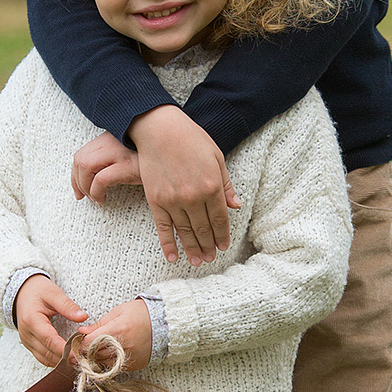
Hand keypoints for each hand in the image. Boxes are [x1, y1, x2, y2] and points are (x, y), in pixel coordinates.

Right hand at [14, 274, 87, 366]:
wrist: (22, 293)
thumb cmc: (38, 291)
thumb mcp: (54, 293)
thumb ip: (68, 306)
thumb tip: (83, 317)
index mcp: (31, 320)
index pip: (49, 339)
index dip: (64, 349)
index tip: (79, 354)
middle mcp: (26, 334)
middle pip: (47, 353)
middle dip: (65, 358)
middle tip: (84, 359)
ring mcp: (26, 342)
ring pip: (45, 359)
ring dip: (61, 362)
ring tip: (79, 360)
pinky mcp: (30, 346)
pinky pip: (43, 358)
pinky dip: (56, 360)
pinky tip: (69, 359)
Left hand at [71, 132, 141, 200]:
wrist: (174, 162)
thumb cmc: (148, 163)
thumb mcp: (126, 155)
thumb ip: (108, 159)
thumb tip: (88, 179)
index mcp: (109, 137)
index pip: (82, 154)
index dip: (75, 174)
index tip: (78, 190)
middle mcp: (111, 140)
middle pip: (80, 159)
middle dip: (77, 182)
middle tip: (84, 196)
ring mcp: (118, 150)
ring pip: (85, 166)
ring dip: (85, 187)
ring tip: (95, 198)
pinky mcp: (127, 164)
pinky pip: (100, 179)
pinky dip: (96, 192)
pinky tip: (103, 199)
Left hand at [81, 299, 152, 371]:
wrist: (165, 323)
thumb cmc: (141, 313)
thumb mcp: (118, 312)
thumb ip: (99, 324)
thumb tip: (82, 332)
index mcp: (117, 330)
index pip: (89, 343)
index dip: (79, 344)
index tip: (75, 343)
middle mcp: (123, 347)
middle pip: (94, 356)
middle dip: (84, 353)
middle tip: (78, 350)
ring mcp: (129, 358)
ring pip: (102, 364)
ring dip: (94, 359)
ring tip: (92, 352)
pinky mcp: (134, 365)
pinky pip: (114, 368)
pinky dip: (107, 363)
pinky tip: (106, 355)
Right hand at [130, 105, 240, 266]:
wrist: (160, 129)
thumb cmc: (191, 139)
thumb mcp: (216, 157)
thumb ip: (226, 184)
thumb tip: (236, 206)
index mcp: (212, 186)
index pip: (220, 218)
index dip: (222, 235)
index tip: (223, 246)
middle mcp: (194, 197)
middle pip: (203, 229)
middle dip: (209, 246)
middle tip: (211, 258)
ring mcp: (173, 201)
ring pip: (185, 232)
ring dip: (193, 249)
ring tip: (198, 262)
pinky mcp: (156, 201)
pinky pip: (163, 228)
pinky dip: (168, 244)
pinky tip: (173, 257)